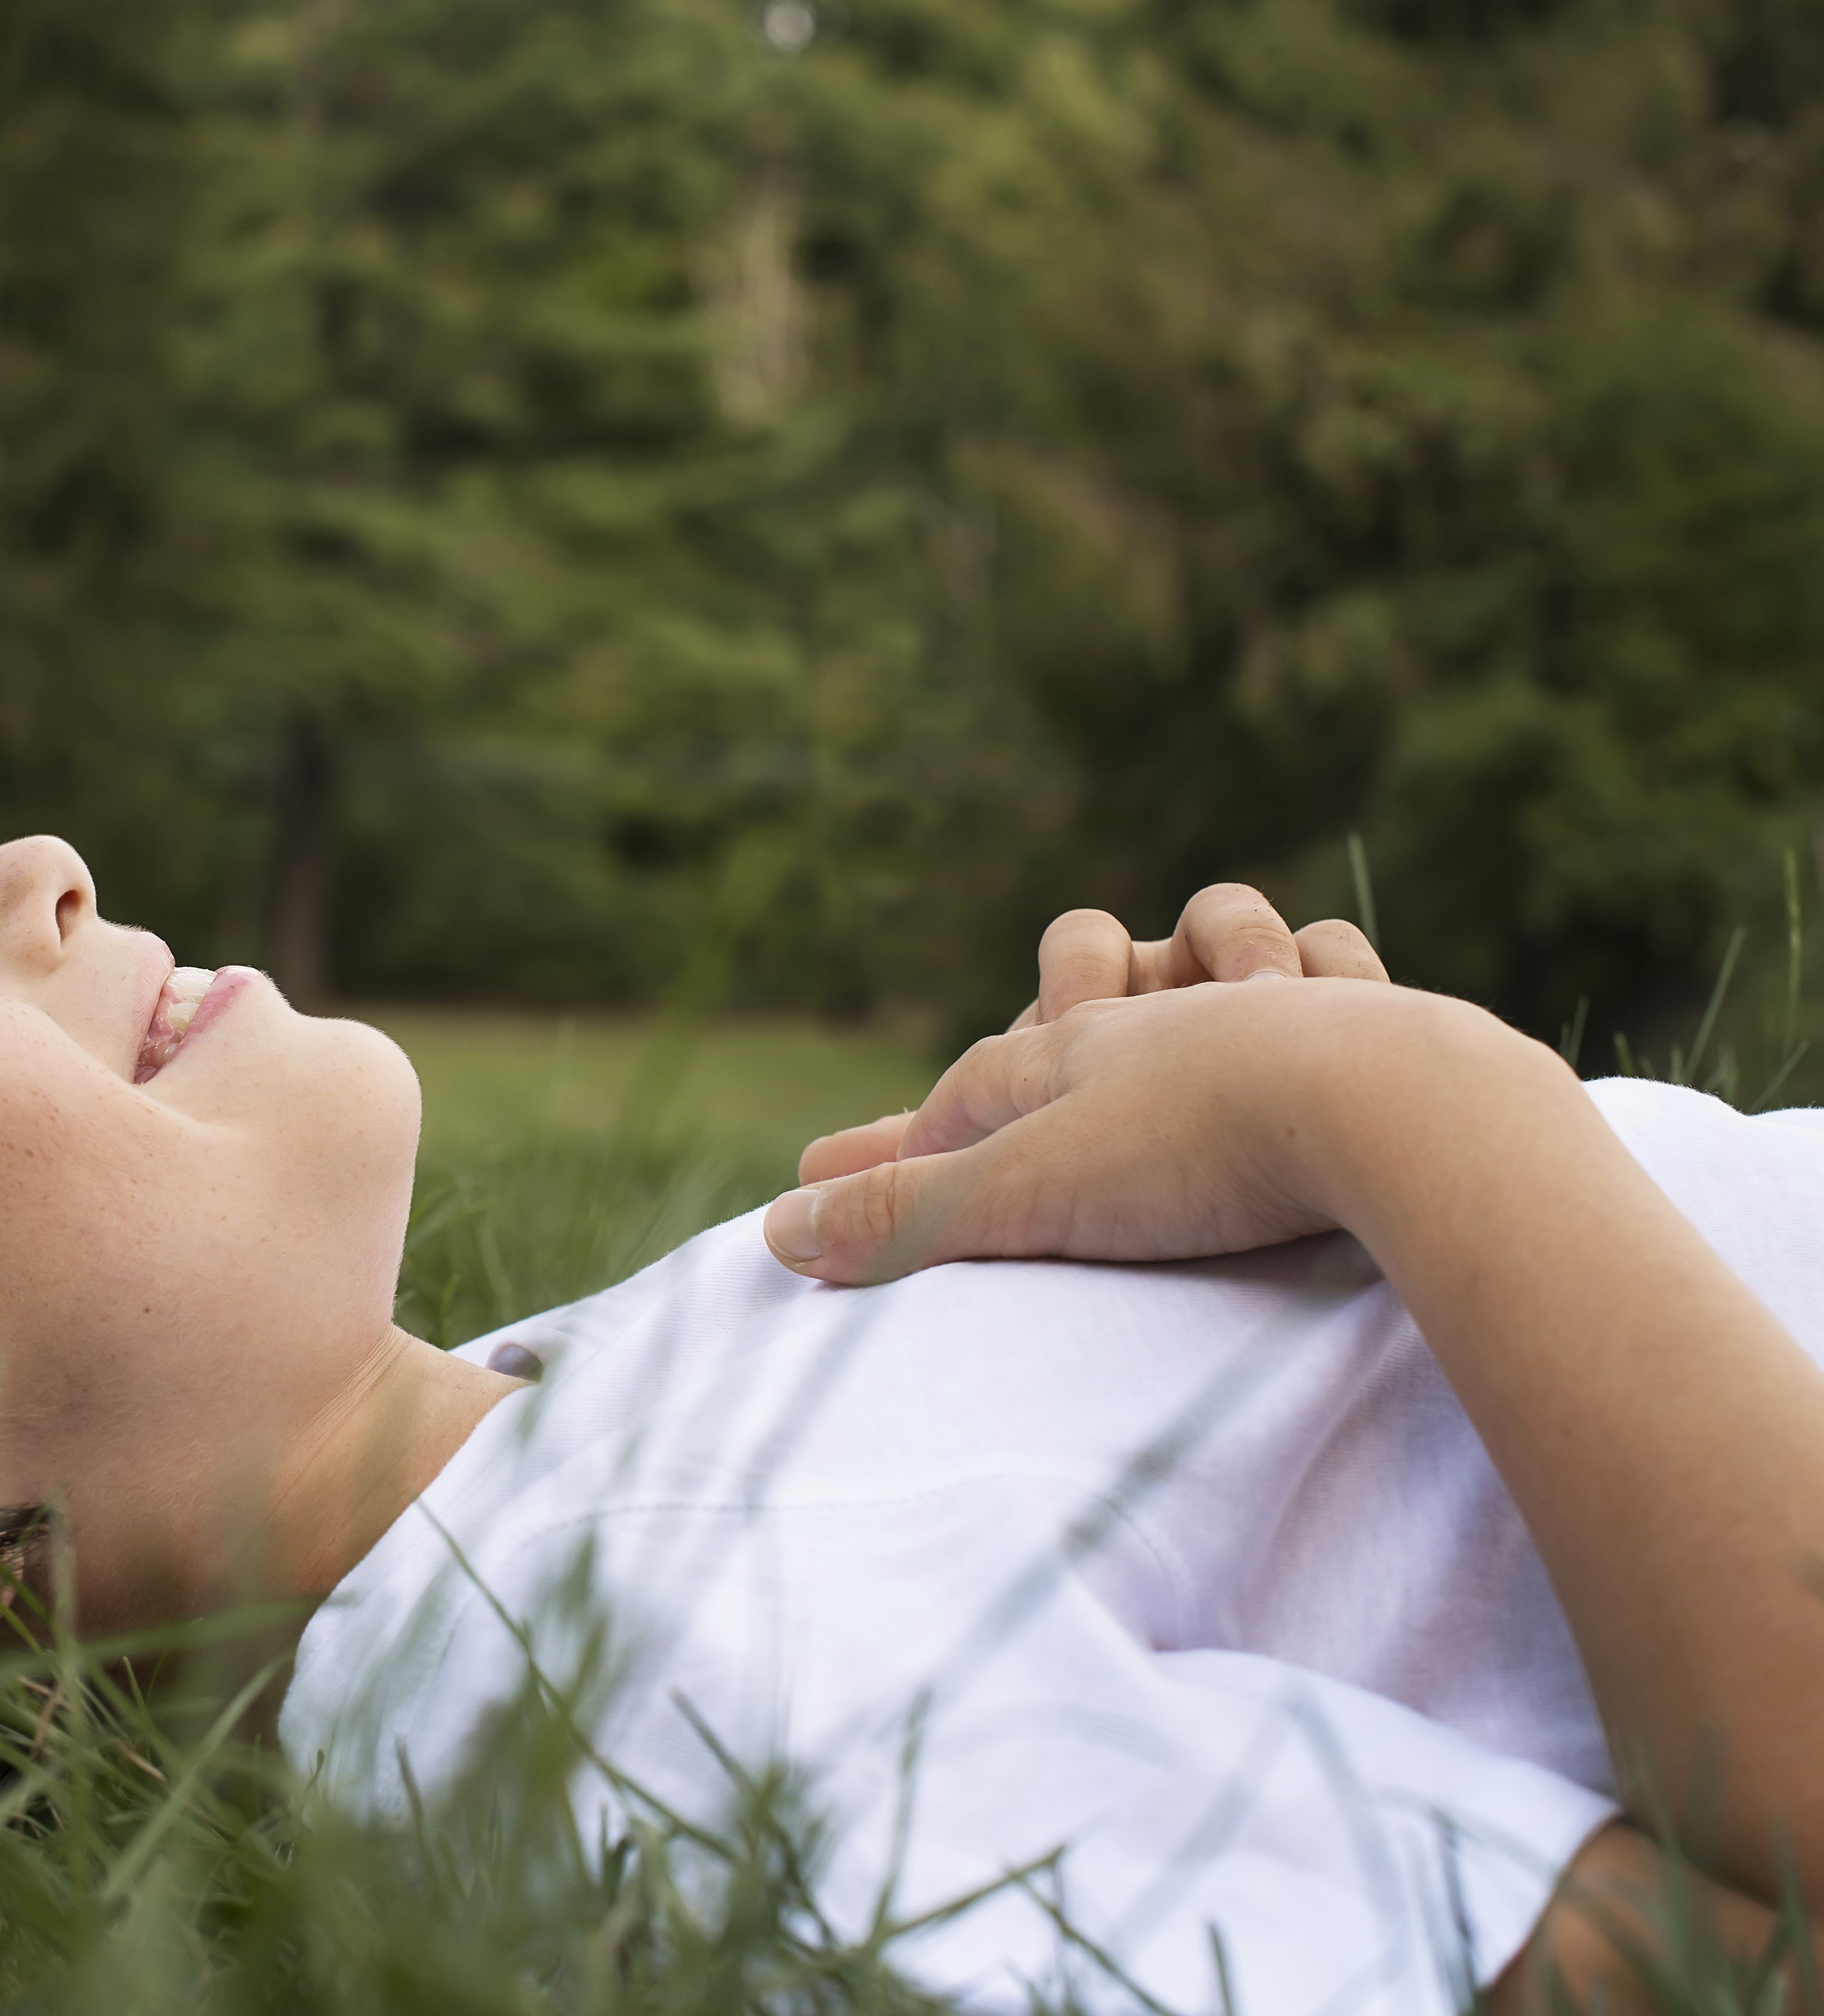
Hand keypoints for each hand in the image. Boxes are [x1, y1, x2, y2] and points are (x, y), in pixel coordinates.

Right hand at [801, 884, 1387, 1189]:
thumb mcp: (1025, 1196)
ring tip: (1189, 975)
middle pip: (1077, 981)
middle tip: (1042, 1026)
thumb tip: (778, 1232)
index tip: (846, 1180)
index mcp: (1073, 1057)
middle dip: (1048, 995)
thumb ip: (907, 1214)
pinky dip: (1319, 971)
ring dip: (1195, 948)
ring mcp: (1268, 1007)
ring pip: (1214, 937)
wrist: (1392, 1111)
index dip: (909, 1139)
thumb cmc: (1199, 1152)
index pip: (970, 1089)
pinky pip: (1335, 963)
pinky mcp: (1372, 1024)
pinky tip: (1321, 995)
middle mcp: (1162, 1015)